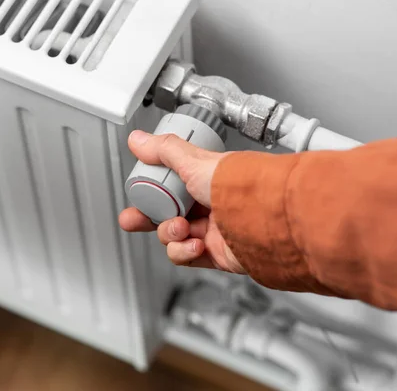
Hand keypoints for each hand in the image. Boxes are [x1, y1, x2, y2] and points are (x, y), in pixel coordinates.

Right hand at [118, 130, 244, 273]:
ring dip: (170, 234)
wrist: (264, 217)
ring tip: (181, 228)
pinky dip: (184, 251)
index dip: (150, 193)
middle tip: (132, 219)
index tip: (138, 195)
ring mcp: (212, 230)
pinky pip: (187, 257)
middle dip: (146, 219)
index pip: (168, 188)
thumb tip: (138, 140)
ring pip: (173, 237)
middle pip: (166, 214)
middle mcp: (208, 205)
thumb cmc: (237, 186)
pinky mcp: (215, 254)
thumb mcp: (194, 162)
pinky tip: (195, 244)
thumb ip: (164, 151)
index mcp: (203, 181)